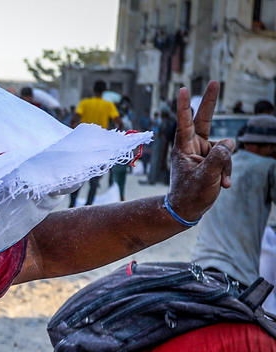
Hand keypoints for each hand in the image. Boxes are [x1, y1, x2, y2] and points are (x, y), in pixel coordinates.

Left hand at [168, 81, 234, 220]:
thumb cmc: (190, 194)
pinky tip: (223, 185)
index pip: (185, 123)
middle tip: (214, 81)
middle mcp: (193, 146)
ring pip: (224, 148)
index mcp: (184, 148)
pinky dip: (227, 171)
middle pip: (204, 120)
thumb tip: (229, 142)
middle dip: (210, 102)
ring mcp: (203, 152)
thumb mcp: (206, 176)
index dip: (185, 106)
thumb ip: (219, 158)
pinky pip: (227, 159)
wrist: (188, 210)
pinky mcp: (212, 160)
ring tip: (219, 182)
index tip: (183, 89)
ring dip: (226, 165)